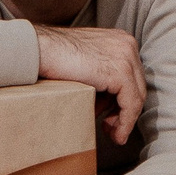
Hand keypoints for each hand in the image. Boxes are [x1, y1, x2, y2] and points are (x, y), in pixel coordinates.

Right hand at [33, 25, 145, 142]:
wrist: (38, 50)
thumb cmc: (53, 58)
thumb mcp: (85, 64)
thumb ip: (101, 76)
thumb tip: (108, 102)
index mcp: (120, 40)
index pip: (132, 75)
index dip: (124, 100)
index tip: (111, 117)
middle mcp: (127, 44)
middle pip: (137, 86)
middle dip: (125, 111)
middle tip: (111, 129)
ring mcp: (125, 56)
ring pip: (137, 96)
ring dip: (125, 120)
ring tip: (112, 134)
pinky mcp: (120, 71)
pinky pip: (131, 104)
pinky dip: (125, 123)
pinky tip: (115, 134)